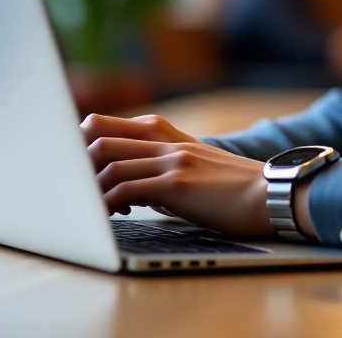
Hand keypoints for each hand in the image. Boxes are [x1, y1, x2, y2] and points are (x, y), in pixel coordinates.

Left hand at [80, 113, 271, 234]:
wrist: (269, 193)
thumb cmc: (230, 187)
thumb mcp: (190, 167)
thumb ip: (158, 168)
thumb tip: (128, 187)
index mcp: (165, 132)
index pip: (104, 124)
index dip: (79, 144)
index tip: (71, 171)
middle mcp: (164, 140)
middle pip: (97, 136)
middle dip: (75, 165)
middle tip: (72, 191)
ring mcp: (170, 159)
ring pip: (108, 162)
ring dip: (89, 189)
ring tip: (87, 209)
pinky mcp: (176, 183)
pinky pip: (125, 188)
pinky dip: (107, 203)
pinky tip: (107, 217)